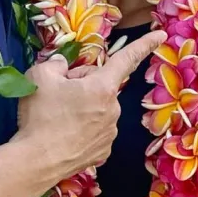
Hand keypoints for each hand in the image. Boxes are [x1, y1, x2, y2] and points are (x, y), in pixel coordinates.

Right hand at [16, 29, 165, 183]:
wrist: (35, 161)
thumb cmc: (40, 116)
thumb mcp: (40, 75)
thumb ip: (56, 63)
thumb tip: (63, 67)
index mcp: (102, 87)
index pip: (127, 59)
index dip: (144, 44)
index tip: (161, 35)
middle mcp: (113, 110)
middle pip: (100, 85)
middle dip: (83, 85)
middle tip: (57, 95)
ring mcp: (110, 133)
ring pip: (98, 109)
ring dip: (82, 108)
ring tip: (57, 118)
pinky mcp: (102, 152)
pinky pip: (95, 130)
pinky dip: (82, 129)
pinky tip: (65, 134)